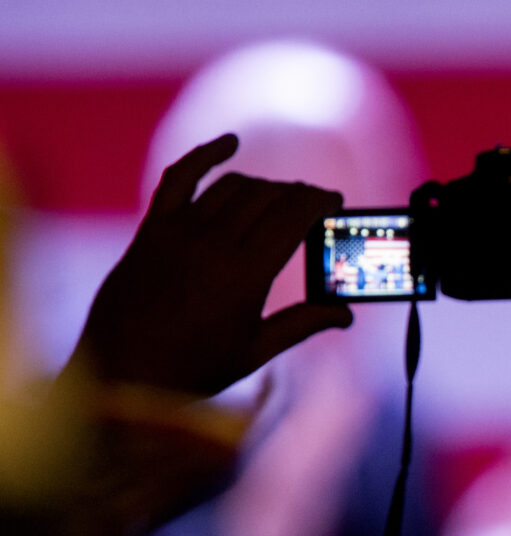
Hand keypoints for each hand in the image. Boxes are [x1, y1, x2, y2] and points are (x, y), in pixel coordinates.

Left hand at [64, 134, 352, 397]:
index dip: (320, 202)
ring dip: (263, 186)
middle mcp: (214, 244)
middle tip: (312, 205)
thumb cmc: (192, 369)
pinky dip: (206, 155)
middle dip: (297, 194)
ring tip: (278, 199)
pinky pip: (181, 178)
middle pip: (268, 196)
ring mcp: (179, 232)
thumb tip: (345, 314)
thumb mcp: (255, 351)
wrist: (121, 374)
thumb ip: (302, 324)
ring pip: (233, 187)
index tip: (335, 202)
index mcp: (246, 274)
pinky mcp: (152, 230)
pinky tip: (229, 143)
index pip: (293, 216)